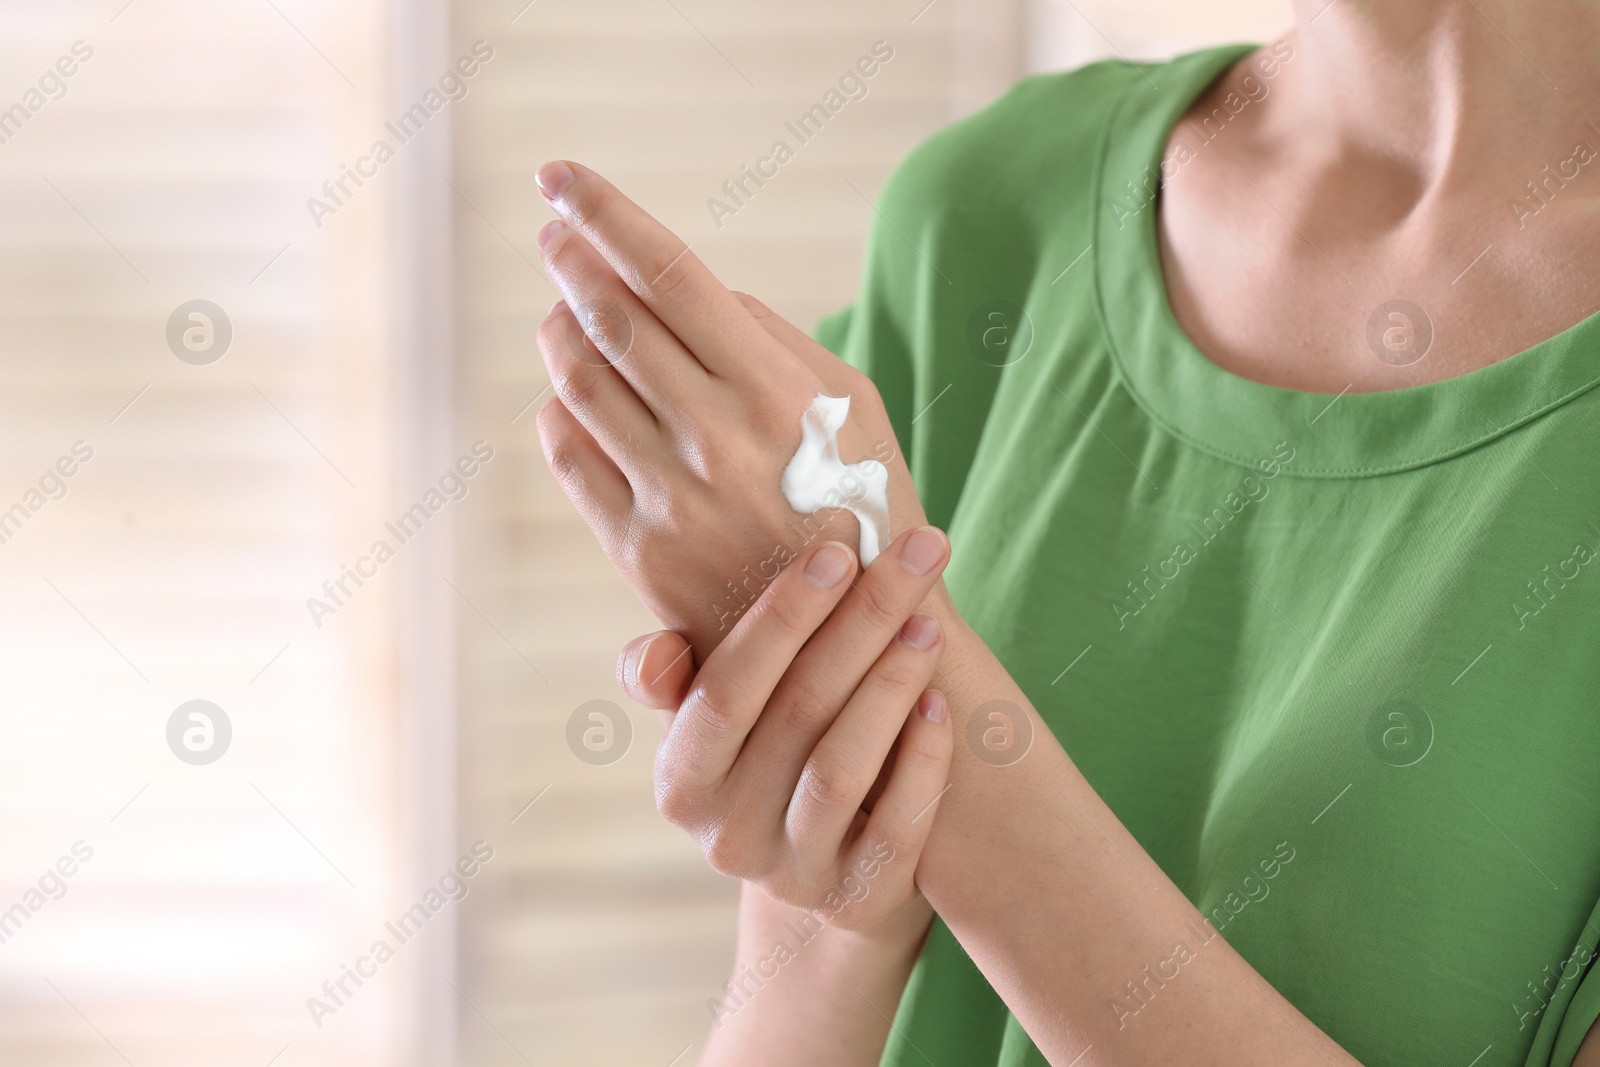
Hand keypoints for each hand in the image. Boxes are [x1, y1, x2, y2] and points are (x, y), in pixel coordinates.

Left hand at [533, 160, 928, 659]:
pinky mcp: (637, 549)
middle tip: (554, 234)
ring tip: (565, 311)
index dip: (605, 213)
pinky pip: (569, 454)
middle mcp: (717, 439)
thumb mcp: (854, 405)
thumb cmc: (861, 502)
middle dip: (571, 262)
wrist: (853, 645)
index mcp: (776, 390)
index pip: (669, 272)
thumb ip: (774, 337)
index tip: (559, 175)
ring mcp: (670, 498)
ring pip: (579, 382)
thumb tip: (689, 291)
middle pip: (611, 319)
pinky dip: (561, 408)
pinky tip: (574, 394)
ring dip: (560, 329)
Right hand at [616, 525, 954, 931]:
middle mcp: (727, 836)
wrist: (825, 867)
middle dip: (862, 622)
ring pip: (842, 770)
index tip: (839, 552)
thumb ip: (677, 673)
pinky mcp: (859, 901)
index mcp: (681, 780)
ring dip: (891, 685)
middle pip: (798, 713)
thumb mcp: (714, 720)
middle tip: (915, 555)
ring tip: (929, 624)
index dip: (782, 619)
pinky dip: (922, 760)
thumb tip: (656, 656)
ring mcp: (794, 875)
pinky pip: (896, 827)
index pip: (725, 690)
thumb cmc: (768, 754)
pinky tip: (943, 704)